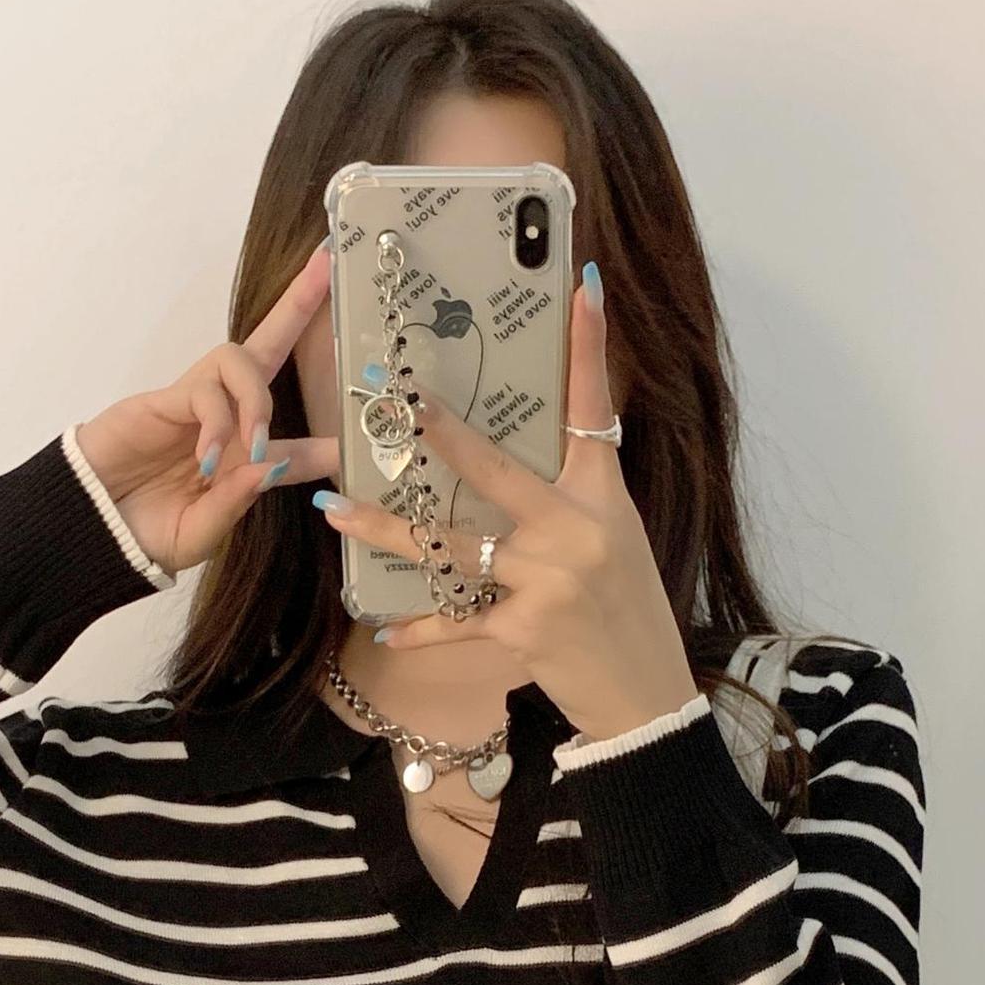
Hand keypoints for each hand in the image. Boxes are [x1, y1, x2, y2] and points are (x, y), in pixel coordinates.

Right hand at [73, 242, 340, 574]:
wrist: (89, 528)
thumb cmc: (143, 536)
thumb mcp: (199, 534)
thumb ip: (235, 503)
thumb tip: (270, 464)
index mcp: (243, 465)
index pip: (296, 446)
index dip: (326, 447)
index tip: (358, 447)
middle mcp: (227, 424)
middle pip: (268, 350)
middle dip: (297, 308)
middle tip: (326, 266)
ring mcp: (196, 405)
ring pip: (240, 360)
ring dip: (256, 400)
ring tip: (251, 443)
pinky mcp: (164, 399)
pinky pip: (204, 391)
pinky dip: (217, 420)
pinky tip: (207, 456)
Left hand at [315, 265, 698, 742]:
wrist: (646, 696)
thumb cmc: (629, 615)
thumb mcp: (616, 541)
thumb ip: (573, 502)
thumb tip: (524, 468)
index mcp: (604, 499)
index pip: (596, 411)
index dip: (589, 349)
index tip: (582, 288)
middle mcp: (576, 531)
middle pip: (496, 470)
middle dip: (442, 436)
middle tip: (397, 404)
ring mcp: (546, 580)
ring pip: (451, 544)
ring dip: (388, 530)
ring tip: (338, 513)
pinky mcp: (522, 628)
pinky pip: (455, 618)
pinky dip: (420, 629)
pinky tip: (386, 631)